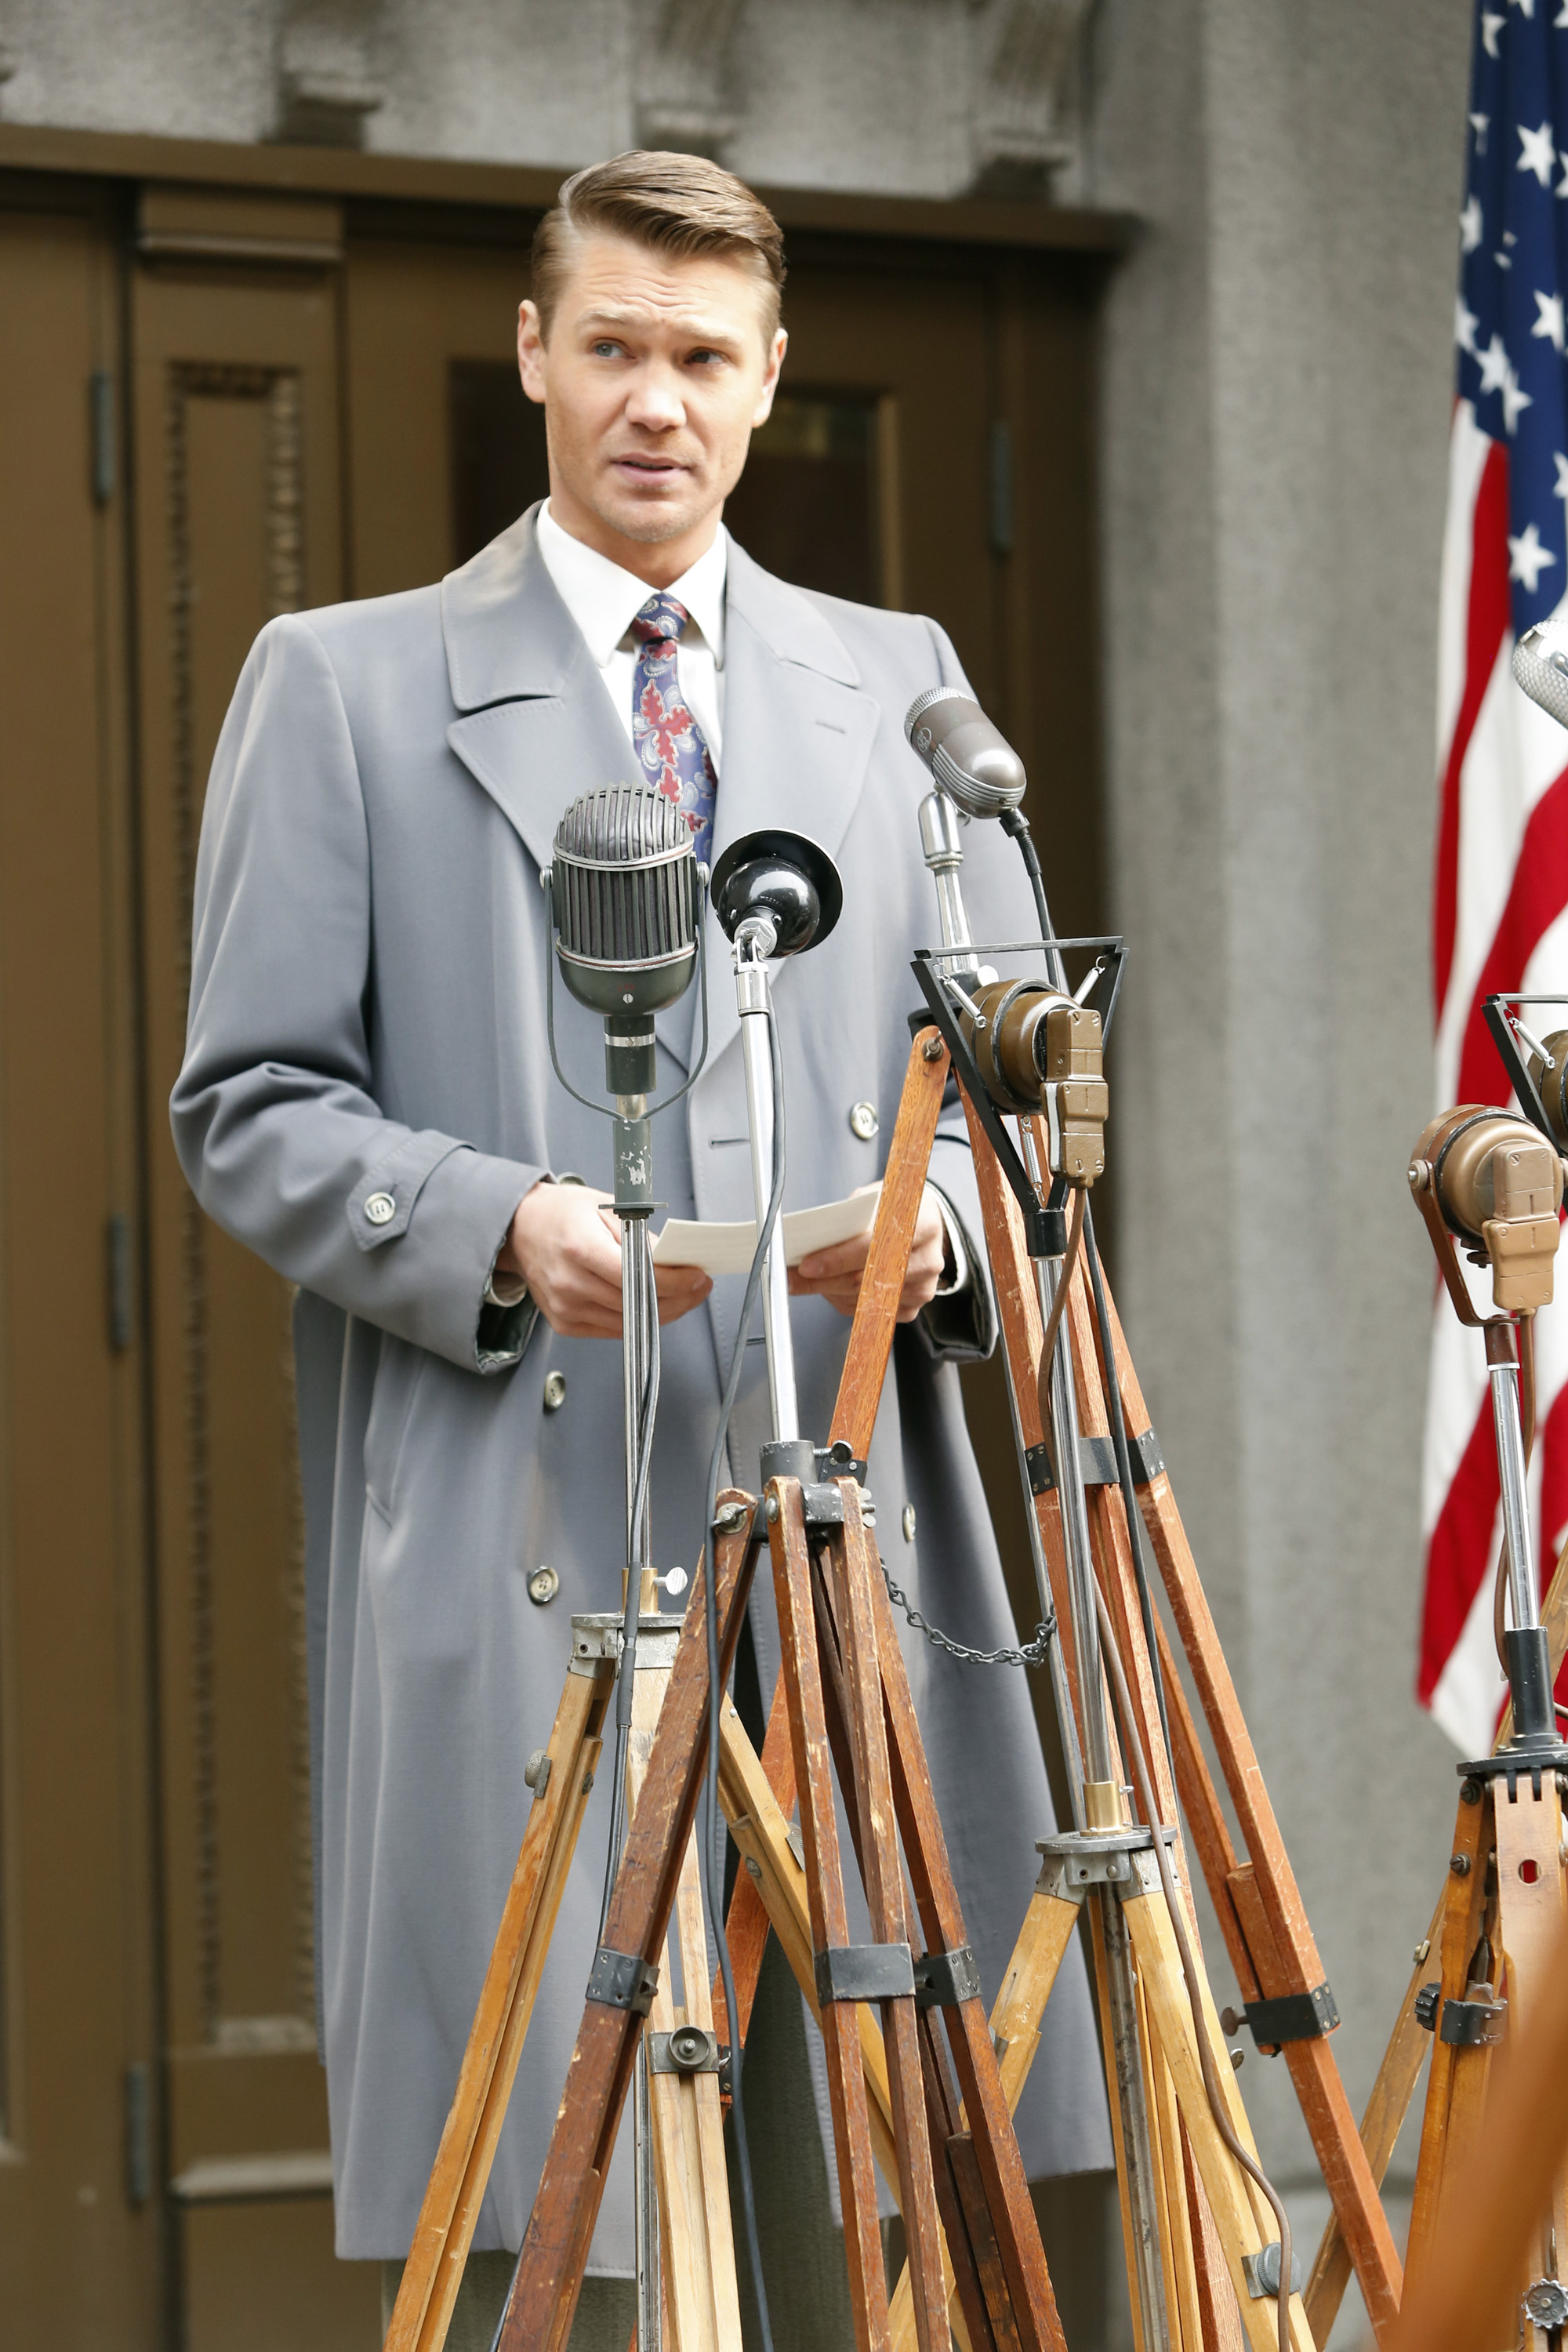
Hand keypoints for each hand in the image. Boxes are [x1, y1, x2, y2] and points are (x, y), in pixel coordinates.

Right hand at [498, 1182, 712, 1338]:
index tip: (697, 1277)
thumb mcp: (607, 1209)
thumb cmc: (563, 1214)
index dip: (675, 1281)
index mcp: (579, 1249)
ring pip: (629, 1323)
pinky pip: (612, 1330)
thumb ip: (641, 1238)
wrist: (520, 1229)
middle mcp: (569, 1283)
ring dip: (662, 1312)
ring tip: (683, 1296)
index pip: (638, 1276)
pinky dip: (637, 1320)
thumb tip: (676, 1263)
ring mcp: (565, 1308)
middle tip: (699, 1287)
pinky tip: (653, 1306)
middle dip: (678, 1298)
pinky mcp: (565, 1323)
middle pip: (636, 1304)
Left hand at [788, 1184, 948, 1322]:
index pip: (873, 1246)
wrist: (925, 1222)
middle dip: (821, 1280)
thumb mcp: (875, 1197)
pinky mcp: (912, 1308)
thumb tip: (813, 1240)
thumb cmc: (897, 1208)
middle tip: (791, 1277)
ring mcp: (922, 1288)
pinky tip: (831, 1288)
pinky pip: (868, 1312)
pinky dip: (843, 1301)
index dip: (836, 1259)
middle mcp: (928, 1260)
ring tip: (804, 1281)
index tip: (806, 1265)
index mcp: (923, 1224)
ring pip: (862, 1299)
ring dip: (828, 1292)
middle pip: (864, 1279)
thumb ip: (850, 1217)